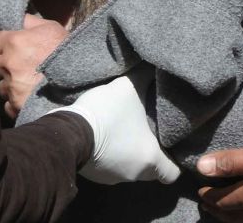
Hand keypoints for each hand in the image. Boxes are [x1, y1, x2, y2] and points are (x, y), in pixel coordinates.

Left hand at [0, 14, 67, 117]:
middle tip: (11, 65)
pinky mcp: (17, 105)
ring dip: (7, 84)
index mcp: (14, 43)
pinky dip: (13, 101)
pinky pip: (7, 104)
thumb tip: (16, 19)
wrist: (82, 81)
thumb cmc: (67, 51)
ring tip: (23, 82)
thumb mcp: (51, 28)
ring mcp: (12, 87)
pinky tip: (25, 97)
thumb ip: (30, 21)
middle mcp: (8, 65)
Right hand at [53, 70, 180, 184]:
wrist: (68, 131)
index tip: (170, 146)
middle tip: (148, 132)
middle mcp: (135, 174)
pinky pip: (110, 167)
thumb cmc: (107, 113)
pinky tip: (106, 137)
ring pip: (130, 168)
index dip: (174, 160)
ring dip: (128, 153)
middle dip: (150, 152)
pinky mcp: (95, 175)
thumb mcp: (129, 87)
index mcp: (150, 159)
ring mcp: (113, 177)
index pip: (172, 173)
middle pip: (151, 169)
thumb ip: (145, 79)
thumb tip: (156, 67)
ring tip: (124, 131)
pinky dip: (111, 155)